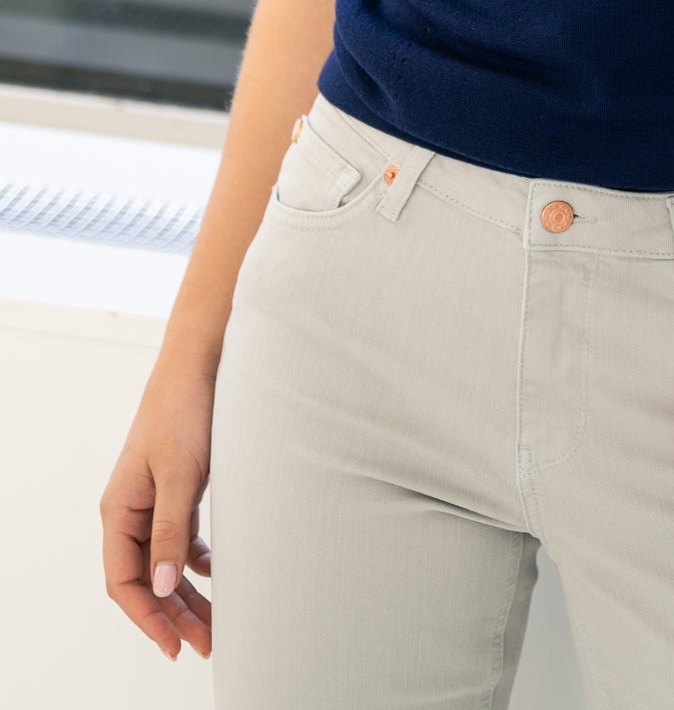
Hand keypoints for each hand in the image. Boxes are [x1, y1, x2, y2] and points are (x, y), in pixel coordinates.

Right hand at [100, 361, 216, 662]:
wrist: (199, 363)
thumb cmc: (185, 412)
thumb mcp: (180, 475)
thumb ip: (170, 531)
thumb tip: (160, 587)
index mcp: (119, 511)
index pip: (124, 582)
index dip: (147, 618)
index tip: (175, 646)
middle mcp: (131, 511)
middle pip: (147, 579)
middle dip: (174, 615)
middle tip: (207, 645)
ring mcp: (154, 501)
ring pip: (166, 562)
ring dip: (188, 593)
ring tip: (217, 623)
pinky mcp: (178, 489)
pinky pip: (182, 539)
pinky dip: (198, 560)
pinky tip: (219, 572)